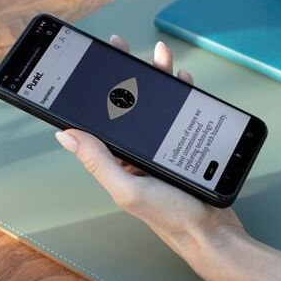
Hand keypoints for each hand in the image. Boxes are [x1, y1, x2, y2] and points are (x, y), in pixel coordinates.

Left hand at [54, 36, 280, 280]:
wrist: (213, 233)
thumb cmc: (171, 218)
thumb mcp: (128, 189)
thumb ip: (98, 161)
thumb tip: (66, 134)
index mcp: (118, 160)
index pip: (100, 117)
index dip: (95, 88)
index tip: (91, 62)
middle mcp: (137, 152)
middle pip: (128, 103)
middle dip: (125, 72)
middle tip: (121, 47)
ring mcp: (161, 147)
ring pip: (155, 103)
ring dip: (156, 77)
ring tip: (158, 56)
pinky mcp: (184, 146)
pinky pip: (180, 113)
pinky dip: (181, 94)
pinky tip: (182, 80)